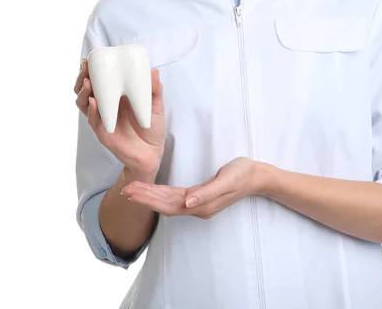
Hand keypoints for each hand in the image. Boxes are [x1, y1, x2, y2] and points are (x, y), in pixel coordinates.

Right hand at [74, 58, 164, 176]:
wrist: (152, 153)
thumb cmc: (152, 127)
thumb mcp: (156, 105)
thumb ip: (154, 89)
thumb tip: (154, 71)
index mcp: (115, 97)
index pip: (98, 81)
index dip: (90, 70)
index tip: (89, 59)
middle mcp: (105, 107)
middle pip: (85, 90)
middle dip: (82, 78)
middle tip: (85, 68)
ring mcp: (102, 119)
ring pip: (84, 104)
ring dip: (83, 92)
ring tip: (88, 83)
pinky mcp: (103, 133)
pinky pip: (94, 121)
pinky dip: (92, 111)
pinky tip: (93, 102)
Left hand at [119, 157, 260, 218]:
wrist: (257, 176)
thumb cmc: (243, 174)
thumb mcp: (226, 180)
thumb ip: (207, 192)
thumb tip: (187, 203)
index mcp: (201, 205)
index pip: (168, 204)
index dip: (149, 198)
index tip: (131, 191)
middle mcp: (197, 207)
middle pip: (165, 205)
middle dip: (144, 197)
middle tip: (125, 189)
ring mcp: (199, 204)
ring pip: (168, 202)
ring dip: (150, 196)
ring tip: (133, 190)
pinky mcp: (200, 197)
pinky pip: (176, 198)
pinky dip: (162, 194)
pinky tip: (154, 191)